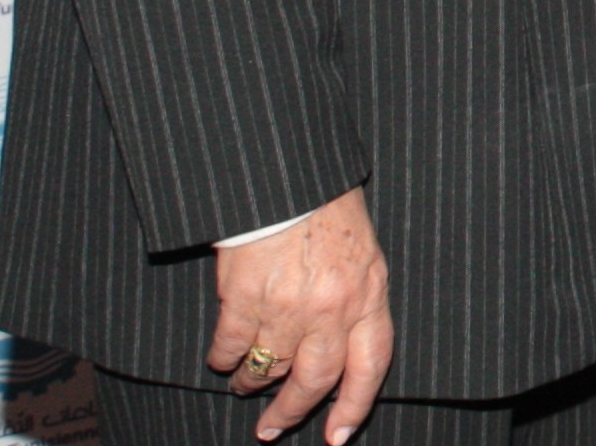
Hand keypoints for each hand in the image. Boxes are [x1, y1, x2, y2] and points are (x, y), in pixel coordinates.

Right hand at [211, 186, 391, 444]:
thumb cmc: (328, 209)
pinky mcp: (244, 299)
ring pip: (270, 367)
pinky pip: (231, 347)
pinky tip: (223, 359)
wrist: (288, 176)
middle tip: (272, 428)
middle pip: (316, 380)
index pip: (372, 364)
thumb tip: (341, 347)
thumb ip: (356, 298)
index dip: (355, 406)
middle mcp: (333, 307)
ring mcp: (288, 306)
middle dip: (293, 410)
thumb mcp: (362, 254)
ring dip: (254, 383)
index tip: (337, 436)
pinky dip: (224, 359)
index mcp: (369, 293)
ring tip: (245, 385)